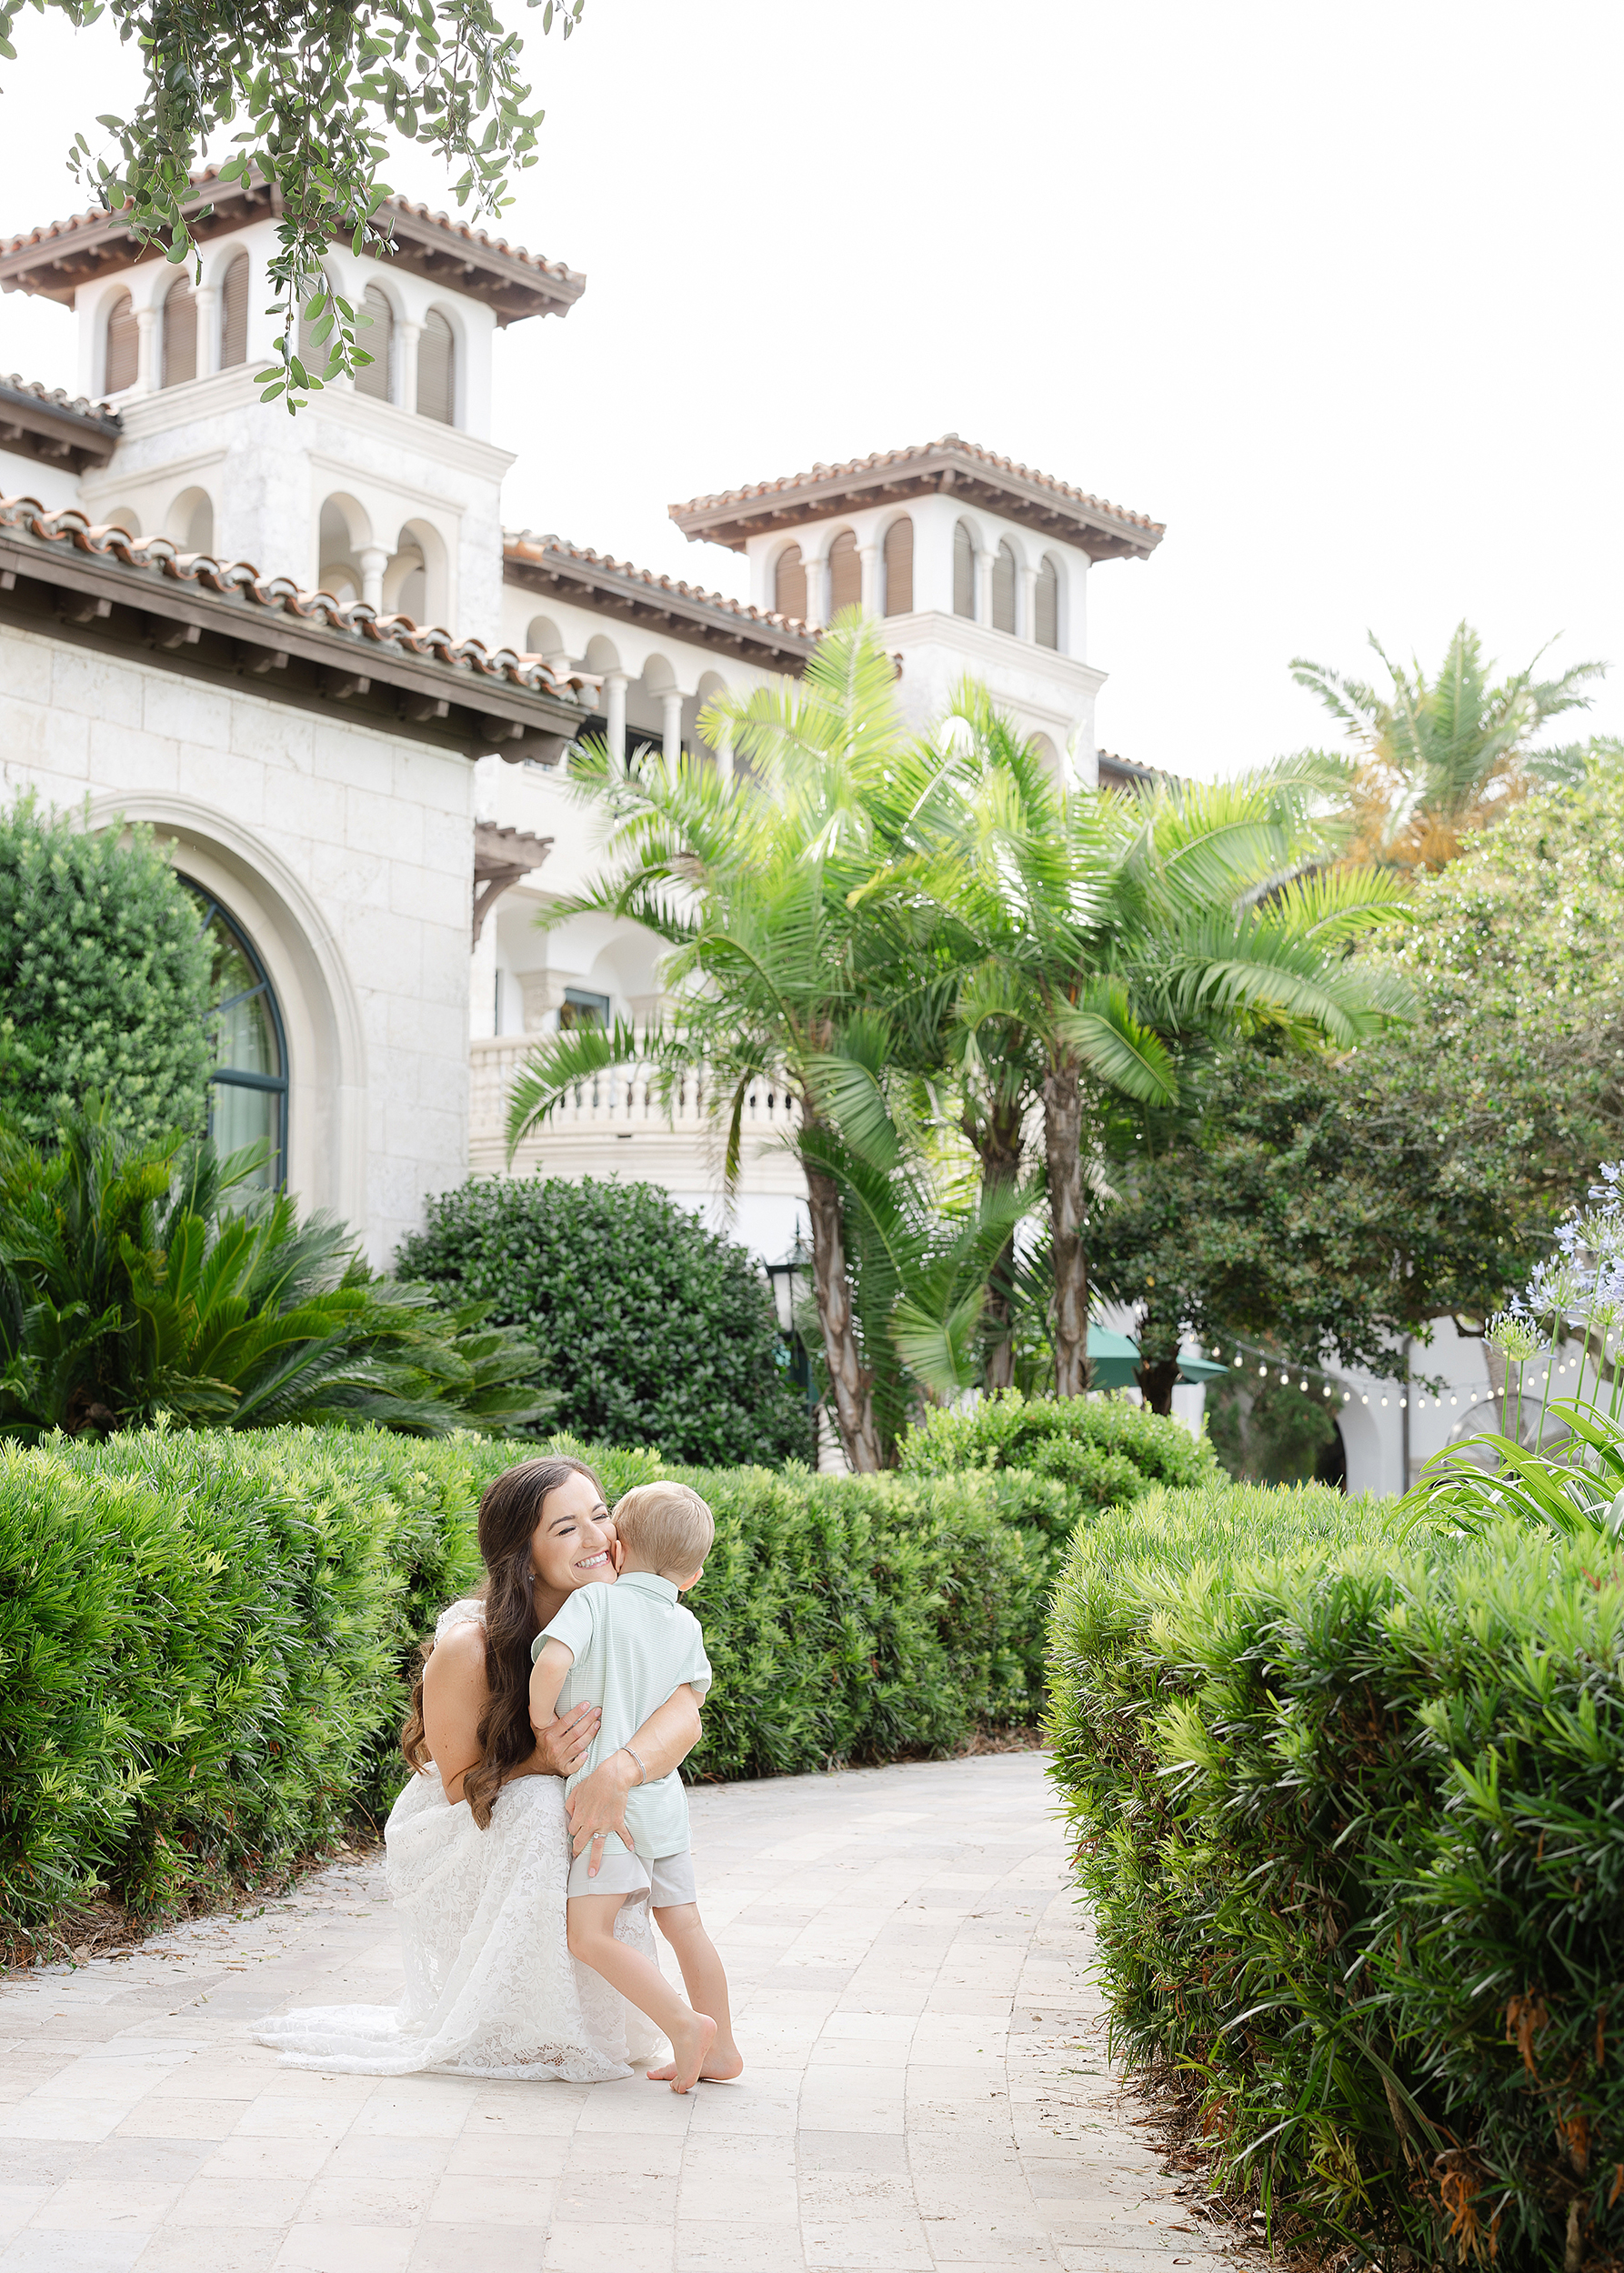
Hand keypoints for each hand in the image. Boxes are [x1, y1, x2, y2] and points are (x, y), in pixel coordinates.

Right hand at [531, 1701, 600, 1778]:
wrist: (539, 1762)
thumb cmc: (543, 1740)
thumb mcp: (538, 1727)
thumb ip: (539, 1714)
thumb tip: (537, 1697)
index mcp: (549, 1734)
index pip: (565, 1722)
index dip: (577, 1712)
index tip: (587, 1704)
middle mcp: (555, 1746)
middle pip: (575, 1732)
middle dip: (588, 1721)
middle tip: (597, 1711)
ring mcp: (561, 1758)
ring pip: (579, 1745)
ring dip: (590, 1734)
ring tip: (598, 1724)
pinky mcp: (565, 1769)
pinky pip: (574, 1766)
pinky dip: (581, 1760)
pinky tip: (588, 1753)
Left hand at [566, 1746, 636, 1876]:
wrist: (612, 1777)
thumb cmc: (594, 1781)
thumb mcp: (576, 1790)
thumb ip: (570, 1804)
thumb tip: (570, 1815)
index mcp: (579, 1816)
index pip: (572, 1831)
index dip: (573, 1832)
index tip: (576, 1833)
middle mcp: (590, 1824)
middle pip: (580, 1843)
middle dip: (577, 1851)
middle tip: (576, 1858)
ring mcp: (604, 1825)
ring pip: (597, 1847)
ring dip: (594, 1861)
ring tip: (592, 1873)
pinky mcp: (617, 1822)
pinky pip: (622, 1835)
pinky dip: (628, 1841)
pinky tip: (631, 1848)